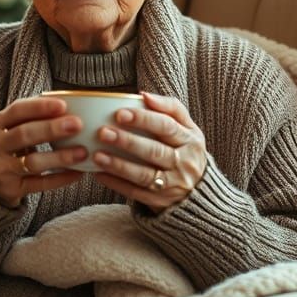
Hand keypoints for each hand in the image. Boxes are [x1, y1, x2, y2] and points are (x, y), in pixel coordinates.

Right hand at [0, 96, 87, 207]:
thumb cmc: (4, 145)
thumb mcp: (6, 127)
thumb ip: (28, 116)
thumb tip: (67, 102)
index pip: (16, 110)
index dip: (40, 107)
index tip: (63, 105)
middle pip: (24, 134)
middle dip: (52, 129)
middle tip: (77, 124)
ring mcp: (0, 169)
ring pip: (32, 162)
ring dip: (60, 157)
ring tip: (82, 152)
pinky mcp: (11, 189)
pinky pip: (39, 184)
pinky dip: (60, 178)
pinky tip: (77, 173)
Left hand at [92, 92, 207, 212]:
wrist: (199, 193)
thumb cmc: (186, 151)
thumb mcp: (188, 129)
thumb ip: (170, 108)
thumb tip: (143, 95)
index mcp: (190, 140)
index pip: (166, 126)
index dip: (144, 119)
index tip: (120, 113)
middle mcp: (184, 163)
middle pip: (155, 151)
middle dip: (128, 141)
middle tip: (103, 132)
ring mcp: (173, 184)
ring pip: (143, 174)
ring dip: (118, 165)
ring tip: (97, 155)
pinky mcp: (160, 201)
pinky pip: (135, 193)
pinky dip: (116, 183)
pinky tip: (99, 174)